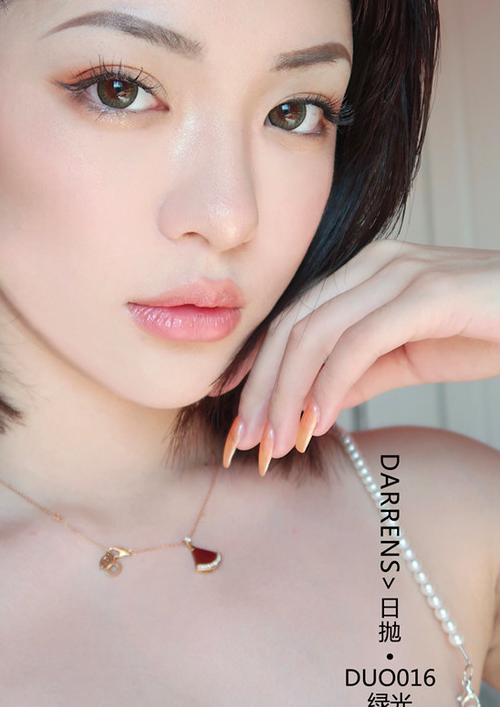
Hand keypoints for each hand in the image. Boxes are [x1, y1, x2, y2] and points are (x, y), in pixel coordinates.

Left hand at [221, 240, 499, 471]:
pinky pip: (358, 342)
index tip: (230, 413)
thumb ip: (360, 372)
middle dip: (260, 388)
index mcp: (363, 273)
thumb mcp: (409, 355)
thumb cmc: (486, 329)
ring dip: (287, 394)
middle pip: (292, 326)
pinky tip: (319, 420)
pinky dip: (330, 385)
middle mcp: (372, 265)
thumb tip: (312, 404)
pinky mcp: (426, 294)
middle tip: (245, 441)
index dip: (254, 367)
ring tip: (275, 441)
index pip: (291, 319)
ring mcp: (398, 274)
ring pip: (315, 333)